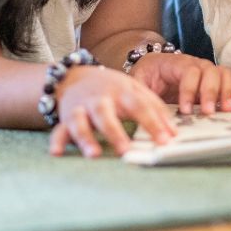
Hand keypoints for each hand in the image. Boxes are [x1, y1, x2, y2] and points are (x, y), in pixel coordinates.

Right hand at [48, 65, 175, 157]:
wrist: (75, 76)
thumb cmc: (111, 88)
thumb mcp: (135, 90)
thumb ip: (155, 107)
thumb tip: (173, 132)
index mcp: (121, 91)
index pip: (139, 106)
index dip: (153, 123)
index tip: (166, 140)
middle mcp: (100, 100)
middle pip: (106, 115)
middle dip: (115, 132)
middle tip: (126, 150)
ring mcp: (81, 109)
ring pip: (81, 123)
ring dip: (86, 138)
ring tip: (94, 154)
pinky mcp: (65, 118)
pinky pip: (59, 130)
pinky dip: (57, 141)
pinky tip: (57, 153)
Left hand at [130, 52, 230, 115]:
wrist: (153, 66)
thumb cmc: (146, 75)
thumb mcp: (137, 80)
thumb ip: (140, 90)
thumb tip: (141, 106)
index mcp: (177, 63)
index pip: (189, 72)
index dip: (189, 90)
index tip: (184, 109)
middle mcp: (197, 64)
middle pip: (211, 72)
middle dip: (210, 92)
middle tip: (207, 112)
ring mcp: (209, 72)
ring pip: (225, 75)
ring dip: (228, 92)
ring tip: (227, 110)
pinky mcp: (218, 83)